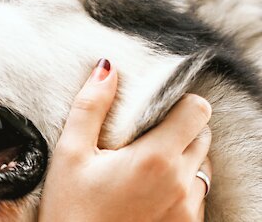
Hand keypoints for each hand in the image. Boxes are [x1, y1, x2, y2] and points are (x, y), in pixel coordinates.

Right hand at [39, 59, 211, 221]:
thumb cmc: (71, 209)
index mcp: (155, 159)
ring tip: (147, 164)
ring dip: (182, 156)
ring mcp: (188, 209)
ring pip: (202, 164)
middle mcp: (181, 184)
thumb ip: (90, 107)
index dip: (178, 102)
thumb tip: (106, 67)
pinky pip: (197, 192)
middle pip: (202, 135)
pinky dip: (181, 183)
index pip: (197, 110)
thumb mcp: (71, 155)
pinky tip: (150, 190)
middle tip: (145, 137)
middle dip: (179, 128)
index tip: (156, 109)